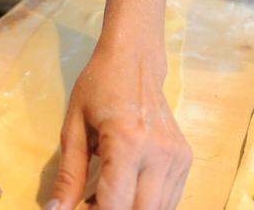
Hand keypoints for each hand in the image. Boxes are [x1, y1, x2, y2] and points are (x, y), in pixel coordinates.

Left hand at [48, 45, 190, 208]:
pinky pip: (169, 199)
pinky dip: (146, 204)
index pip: (115, 204)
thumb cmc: (99, 86)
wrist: (135, 58)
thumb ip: (68, 174)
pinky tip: (124, 191)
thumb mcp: (74, 127)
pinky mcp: (185, 159)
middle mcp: (159, 152)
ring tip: (104, 198)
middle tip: (90, 205)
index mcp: (128, 141)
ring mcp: (177, 157)